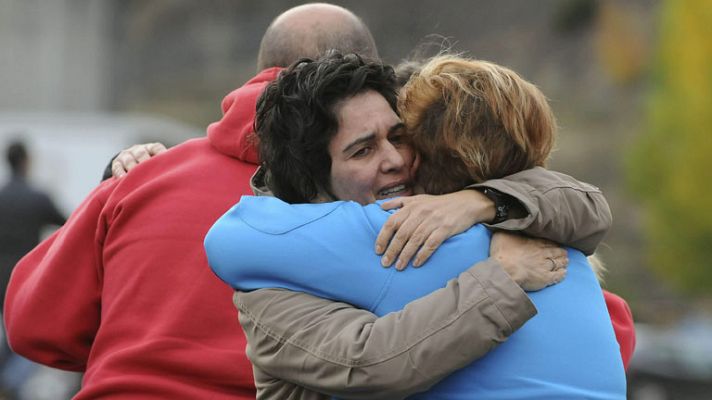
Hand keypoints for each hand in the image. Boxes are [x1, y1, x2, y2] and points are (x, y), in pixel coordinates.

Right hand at [111, 142, 166, 177]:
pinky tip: (123, 180)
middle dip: (145, 163)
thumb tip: (185, 170)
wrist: (130, 163)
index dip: (161, 155)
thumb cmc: (152, 166)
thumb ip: (168, 164)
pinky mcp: (116, 162)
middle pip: (141, 154)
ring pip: (129, 160)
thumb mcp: (159, 162)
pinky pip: (117, 167)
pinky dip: (120, 173)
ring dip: (132, 169)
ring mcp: (127, 155)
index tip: (165, 163)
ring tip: (136, 178)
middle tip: (149, 173)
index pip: (157, 148)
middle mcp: (139, 149)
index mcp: (151, 148)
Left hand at [376, 190, 494, 269]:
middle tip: (385, 263)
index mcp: (412, 206)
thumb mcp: (418, 198)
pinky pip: (431, 244)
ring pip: (415, 240)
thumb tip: (380, 206)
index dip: (383, 237)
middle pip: (402, 234)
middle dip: (392, 250)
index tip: (378, 250)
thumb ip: (399, 202)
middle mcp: (421, 212)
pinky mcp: (445, 228)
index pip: (392, 222)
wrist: (466, 203)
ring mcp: (433, 220)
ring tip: (398, 267)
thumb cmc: (439, 203)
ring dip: (405, 255)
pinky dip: (422, 254)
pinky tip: (416, 264)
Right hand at [490, 232, 567, 290]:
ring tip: (566, 262)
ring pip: (558, 263)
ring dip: (563, 262)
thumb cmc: (502, 253)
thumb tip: (507, 223)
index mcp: (534, 243)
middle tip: (564, 253)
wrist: (504, 270)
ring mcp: (545, 266)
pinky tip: (564, 273)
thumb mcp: (502, 234)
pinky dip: (562, 274)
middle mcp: (542, 253)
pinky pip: (557, 276)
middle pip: (556, 252)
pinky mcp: (545, 278)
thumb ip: (507, 229)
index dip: (553, 243)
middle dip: (561, 252)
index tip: (556, 244)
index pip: (547, 242)